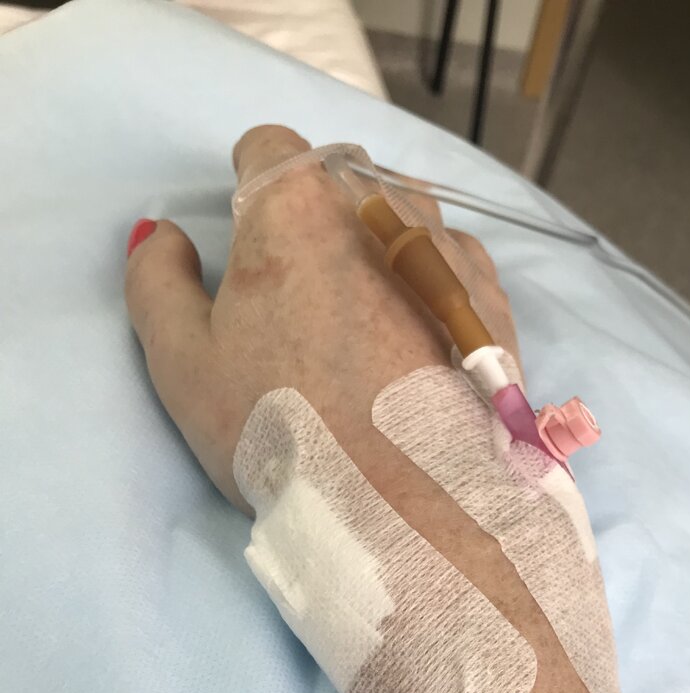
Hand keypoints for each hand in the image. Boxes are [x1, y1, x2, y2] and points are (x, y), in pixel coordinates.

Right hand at [124, 124, 509, 510]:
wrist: (408, 503)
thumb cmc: (283, 429)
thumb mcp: (184, 363)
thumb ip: (156, 282)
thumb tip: (162, 234)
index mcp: (296, 204)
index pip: (266, 148)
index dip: (248, 189)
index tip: (248, 243)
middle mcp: (380, 206)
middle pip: (339, 177)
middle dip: (314, 214)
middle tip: (300, 296)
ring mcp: (445, 250)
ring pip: (402, 215)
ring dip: (377, 243)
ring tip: (362, 321)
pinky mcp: (489, 299)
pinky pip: (451, 264)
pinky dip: (428, 285)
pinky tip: (414, 344)